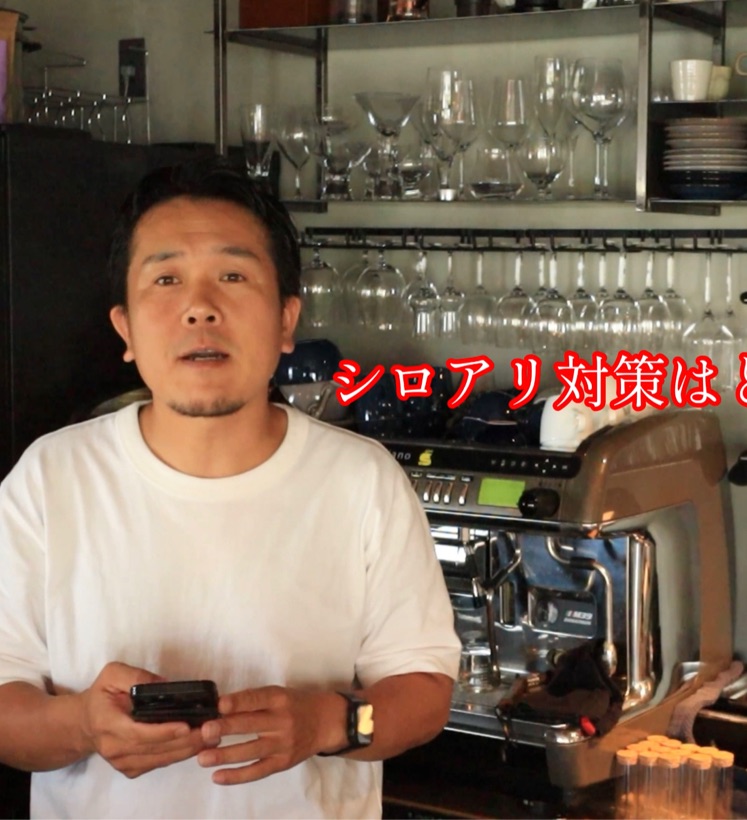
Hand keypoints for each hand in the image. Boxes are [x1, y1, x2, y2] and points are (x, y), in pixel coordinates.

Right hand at [79, 662, 212, 778]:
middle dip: (185, 741)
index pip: (138, 733)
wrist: (86, 722)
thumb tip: (163, 685)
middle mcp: (113, 747)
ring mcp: (121, 762)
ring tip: (211, 737)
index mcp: (107, 722)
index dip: (163, 732)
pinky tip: (196, 745)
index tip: (186, 726)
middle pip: (154, 749)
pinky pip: (157, 764)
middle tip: (211, 730)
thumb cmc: (102, 694)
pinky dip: (178, 756)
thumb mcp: (112, 674)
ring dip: (187, 750)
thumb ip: (135, 676)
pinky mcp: (130, 769)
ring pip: (159, 760)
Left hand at [197, 686, 343, 784]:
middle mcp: (282, 721)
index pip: (257, 698)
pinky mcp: (282, 763)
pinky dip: (237, 776)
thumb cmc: (295, 704)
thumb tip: (218, 709)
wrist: (325, 722)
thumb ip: (253, 701)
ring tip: (202, 758)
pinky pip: (257, 771)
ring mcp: (283, 744)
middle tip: (205, 732)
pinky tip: (217, 776)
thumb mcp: (278, 694)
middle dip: (226, 728)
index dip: (239, 702)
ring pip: (251, 751)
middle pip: (251, 725)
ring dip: (225, 755)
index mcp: (279, 698)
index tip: (220, 705)